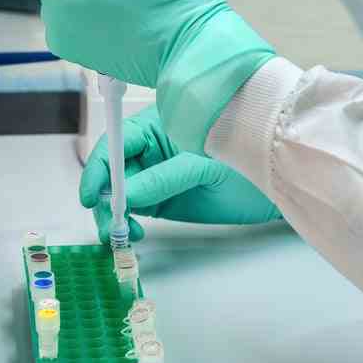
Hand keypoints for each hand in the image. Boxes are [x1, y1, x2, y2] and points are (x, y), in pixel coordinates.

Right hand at [80, 106, 280, 242]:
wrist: (271, 187)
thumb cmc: (243, 161)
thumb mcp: (203, 166)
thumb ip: (163, 179)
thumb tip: (125, 196)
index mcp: (156, 128)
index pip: (116, 144)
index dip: (98, 168)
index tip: (91, 195)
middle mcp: (148, 151)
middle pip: (110, 172)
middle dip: (103, 199)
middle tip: (109, 225)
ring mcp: (153, 177)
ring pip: (117, 195)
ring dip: (111, 216)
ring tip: (122, 234)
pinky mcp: (159, 201)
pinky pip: (132, 211)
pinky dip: (125, 224)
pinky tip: (132, 234)